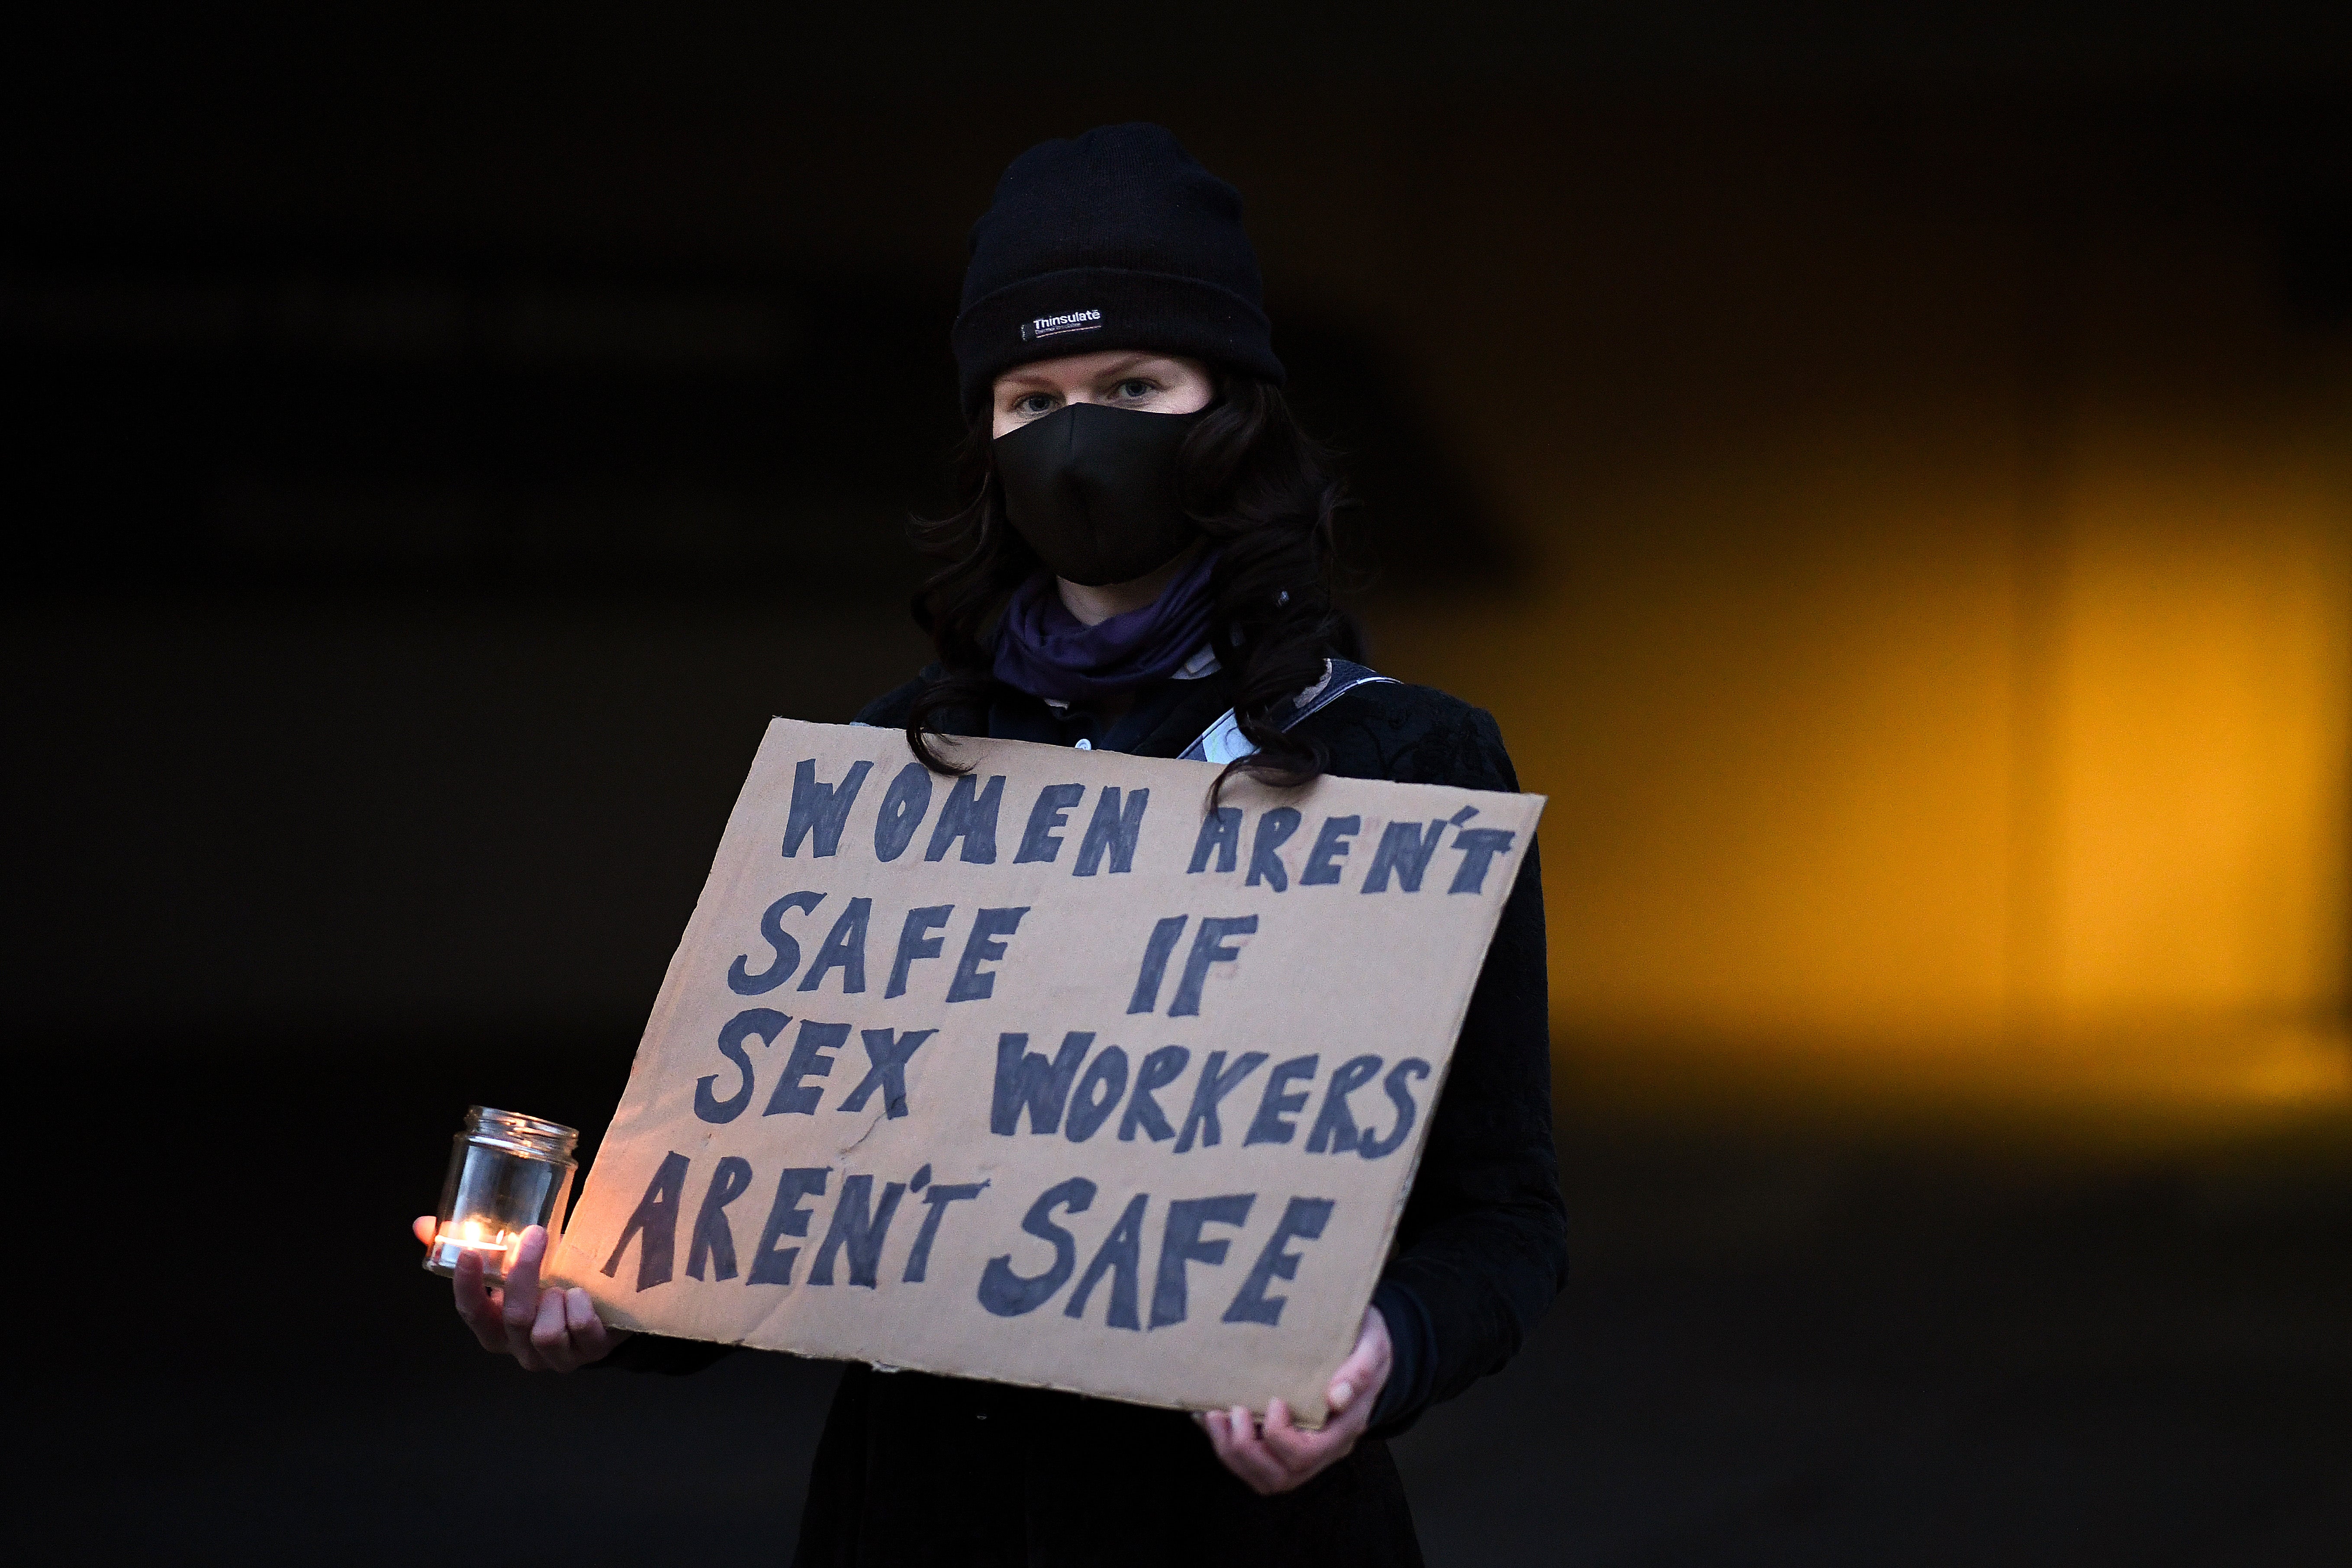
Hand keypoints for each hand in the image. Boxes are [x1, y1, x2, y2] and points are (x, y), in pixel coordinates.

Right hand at [412, 1216, 631, 1371]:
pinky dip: (582, 1304)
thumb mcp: (514, 1269)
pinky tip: (582, 1295)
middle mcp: (521, 1350)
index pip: (472, 1313)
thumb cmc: (551, 1287)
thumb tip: (423, 1225)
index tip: (469, 1252)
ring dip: (557, 1297)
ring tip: (563, 1284)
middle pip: (514, 1318)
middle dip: (524, 1273)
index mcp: (496, 1329)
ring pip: (546, 1332)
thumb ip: (474, 1248)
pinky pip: (582, 1328)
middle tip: (536, 1234)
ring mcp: (556, 1358)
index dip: (467, 1286)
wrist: (602, 1312)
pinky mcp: (591, 1353)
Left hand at [1198, 1305, 1392, 1494]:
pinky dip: (1226, 1446)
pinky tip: (1210, 1418)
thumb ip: (1360, 1370)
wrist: (1364, 1347)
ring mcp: (1302, 1449)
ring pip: (1263, 1477)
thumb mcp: (1372, 1346)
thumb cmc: (1365, 1344)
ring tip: (1213, 1417)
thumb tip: (1336, 1397)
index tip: (1273, 1400)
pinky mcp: (1282, 1443)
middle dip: (1245, 1449)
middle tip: (1232, 1411)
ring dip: (1231, 1452)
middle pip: (1280, 1476)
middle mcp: (1323, 1449)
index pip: (1307, 1455)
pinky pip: (1253, 1463)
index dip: (1280, 1435)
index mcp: (1343, 1430)